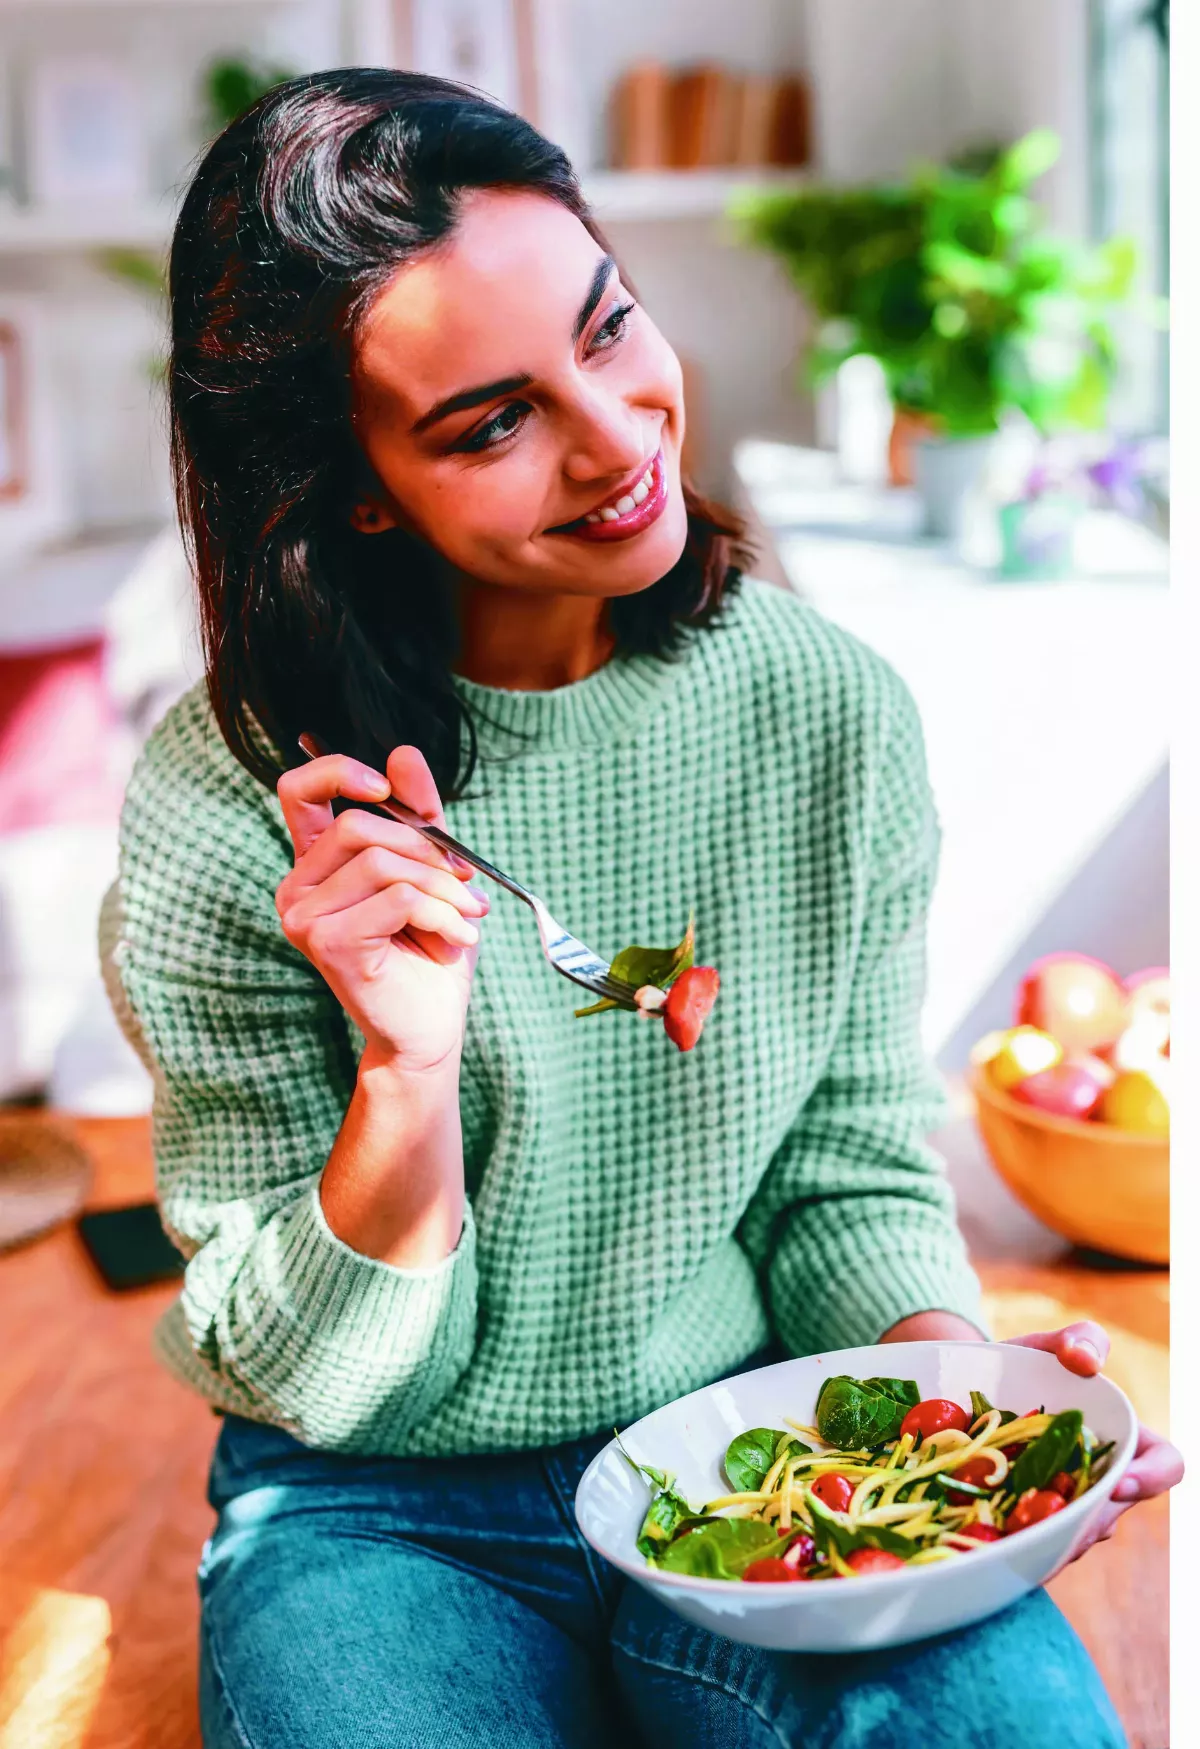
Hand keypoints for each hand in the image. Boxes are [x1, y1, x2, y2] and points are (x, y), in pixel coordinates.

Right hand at [276, 747, 488, 1075]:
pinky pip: (397, 899)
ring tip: (466, 919)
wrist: (431, 1027)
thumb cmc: (430, 949)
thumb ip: (418, 816)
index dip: (337, 772)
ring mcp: (304, 917)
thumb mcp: (433, 871)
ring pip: (382, 863)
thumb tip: (403, 754)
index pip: (298, 791)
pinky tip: (457, 940)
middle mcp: (297, 887)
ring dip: (441, 888)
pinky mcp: (326, 943)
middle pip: (357, 826)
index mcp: (317, 863)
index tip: (384, 787)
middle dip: (426, 851)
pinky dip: (441, 913)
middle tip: (466, 885)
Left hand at [1005, 1320, 1182, 1559]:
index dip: (1151, 1478)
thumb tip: (1085, 1360)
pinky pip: (1040, 1545)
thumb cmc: (1028, 1366)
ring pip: (1077, 1537)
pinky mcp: (1036, 1523)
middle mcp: (1106, 1481)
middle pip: (1112, 1513)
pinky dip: (1023, 1545)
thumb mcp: (1049, 1345)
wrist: (976, 1391)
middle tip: (1051, 1520)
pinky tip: (997, 1545)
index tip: (1116, 1484)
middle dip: (1088, 1522)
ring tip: (1020, 1532)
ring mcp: (1072, 1507)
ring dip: (1054, 1539)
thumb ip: (1078, 1339)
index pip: (1166, 1464)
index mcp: (1126, 1439)